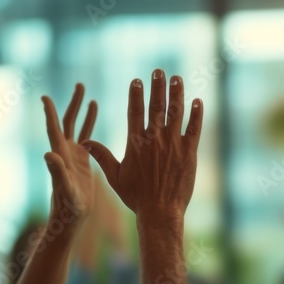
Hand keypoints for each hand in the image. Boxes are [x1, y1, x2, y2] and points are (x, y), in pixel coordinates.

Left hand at [42, 84, 98, 222]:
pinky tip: (94, 108)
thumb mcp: (65, 190)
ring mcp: (73, 154)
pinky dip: (89, 120)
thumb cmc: (68, 207)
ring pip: (76, 125)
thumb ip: (57, 173)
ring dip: (79, 108)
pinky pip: (86, 135)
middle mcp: (64, 151)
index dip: (49, 114)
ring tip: (85, 91)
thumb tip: (48, 154)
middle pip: (65, 122)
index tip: (45, 97)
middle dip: (71, 103)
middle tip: (79, 84)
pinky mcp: (82, 158)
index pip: (53, 130)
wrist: (72, 217)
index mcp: (60, 156)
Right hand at [83, 70, 203, 222]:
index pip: (135, 112)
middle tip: (159, 71)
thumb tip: (85, 143)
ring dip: (177, 94)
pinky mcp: (189, 153)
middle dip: (157, 86)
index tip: (137, 80)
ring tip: (177, 79)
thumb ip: (102, 157)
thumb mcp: (115, 177)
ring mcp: (173, 145)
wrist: (160, 212)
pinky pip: (194, 129)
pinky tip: (198, 102)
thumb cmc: (136, 197)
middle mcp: (154, 140)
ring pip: (176, 113)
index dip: (136, 94)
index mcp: (136, 144)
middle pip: (156, 107)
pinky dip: (196, 115)